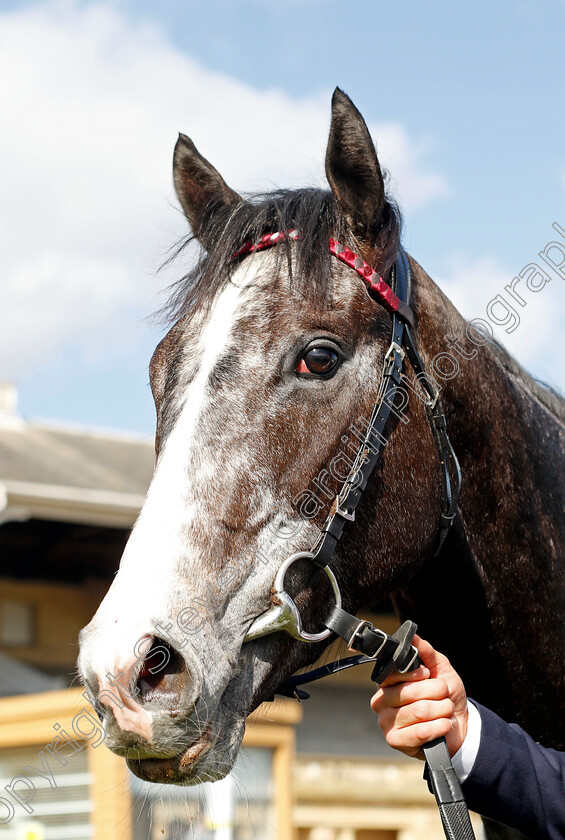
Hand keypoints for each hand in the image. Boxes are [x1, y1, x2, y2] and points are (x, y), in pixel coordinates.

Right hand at [370, 635, 468, 759]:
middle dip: (436, 692)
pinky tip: (445, 724)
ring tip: (446, 710)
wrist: (457, 726)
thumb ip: (426, 652)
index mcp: (387, 681)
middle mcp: (381, 700)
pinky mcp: (395, 740)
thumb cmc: (445, 696)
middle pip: (409, 692)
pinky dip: (439, 727)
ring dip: (441, 709)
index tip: (428, 674)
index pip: (393, 672)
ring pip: (418, 711)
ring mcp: (386, 722)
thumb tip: (414, 637)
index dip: (416, 673)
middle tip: (444, 694)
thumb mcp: (440, 670)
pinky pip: (420, 732)